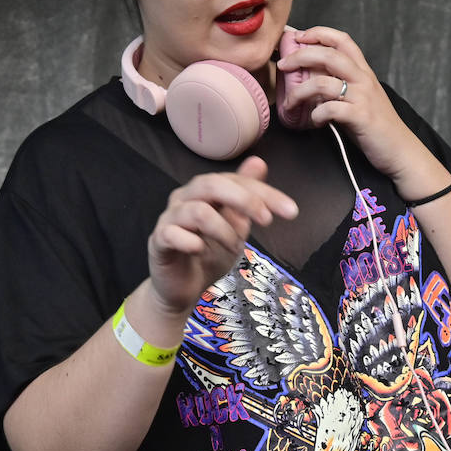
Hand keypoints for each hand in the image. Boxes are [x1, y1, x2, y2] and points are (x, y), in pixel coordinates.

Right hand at [147, 156, 298, 316]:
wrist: (182, 288)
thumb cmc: (208, 254)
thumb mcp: (236, 226)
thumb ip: (246, 198)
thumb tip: (259, 162)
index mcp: (204, 191)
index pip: (235, 181)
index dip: (265, 193)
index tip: (291, 211)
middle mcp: (184, 198)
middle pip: (212, 185)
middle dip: (245, 200)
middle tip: (267, 220)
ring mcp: (169, 219)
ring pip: (197, 211)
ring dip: (223, 230)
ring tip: (234, 247)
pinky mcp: (158, 241)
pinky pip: (172, 234)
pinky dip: (191, 242)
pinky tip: (200, 250)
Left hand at [276, 26, 426, 181]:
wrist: (400, 150)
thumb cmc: (375, 125)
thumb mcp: (359, 97)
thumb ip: (339, 85)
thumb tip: (309, 78)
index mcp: (363, 71)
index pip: (342, 40)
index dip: (319, 33)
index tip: (299, 36)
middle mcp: (363, 79)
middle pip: (328, 55)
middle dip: (300, 56)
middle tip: (283, 65)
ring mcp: (362, 97)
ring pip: (322, 83)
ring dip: (299, 92)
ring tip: (289, 103)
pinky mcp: (360, 117)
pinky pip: (330, 109)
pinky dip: (316, 115)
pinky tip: (315, 121)